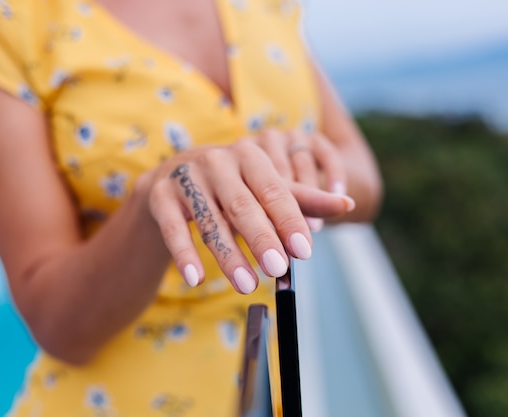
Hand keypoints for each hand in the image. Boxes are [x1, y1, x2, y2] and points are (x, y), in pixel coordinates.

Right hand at [144, 140, 354, 293]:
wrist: (174, 180)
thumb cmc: (232, 188)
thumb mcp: (266, 190)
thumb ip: (304, 200)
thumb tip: (348, 204)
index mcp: (249, 156)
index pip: (274, 190)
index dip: (290, 220)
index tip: (305, 251)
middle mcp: (217, 160)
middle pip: (243, 205)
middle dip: (262, 239)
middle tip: (278, 270)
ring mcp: (185, 176)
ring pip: (209, 220)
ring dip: (228, 255)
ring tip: (246, 285)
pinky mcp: (159, 195)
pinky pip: (173, 227)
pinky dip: (185, 253)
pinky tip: (195, 278)